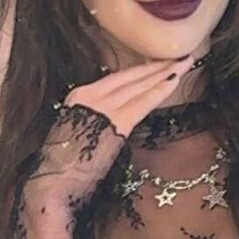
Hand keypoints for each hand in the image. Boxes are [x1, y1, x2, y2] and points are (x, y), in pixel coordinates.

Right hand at [21, 55, 196, 213]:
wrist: (53, 183)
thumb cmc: (62, 167)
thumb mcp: (77, 135)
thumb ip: (94, 123)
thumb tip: (110, 122)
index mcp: (79, 97)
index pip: (117, 80)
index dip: (140, 70)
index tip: (157, 63)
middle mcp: (90, 96)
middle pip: (131, 78)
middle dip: (157, 66)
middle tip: (181, 56)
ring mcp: (104, 107)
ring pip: (140, 85)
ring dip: (165, 73)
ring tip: (185, 62)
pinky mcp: (117, 122)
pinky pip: (144, 102)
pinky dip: (161, 90)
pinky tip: (176, 79)